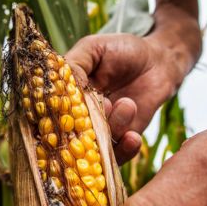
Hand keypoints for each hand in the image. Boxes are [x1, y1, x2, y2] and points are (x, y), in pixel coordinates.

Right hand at [66, 4, 200, 162]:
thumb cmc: (122, 50)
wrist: (159, 61)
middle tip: (104, 105)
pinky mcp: (121, 142)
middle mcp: (77, 118)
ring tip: (127, 103)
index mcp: (63, 96)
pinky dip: (125, 149)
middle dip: (83, 130)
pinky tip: (133, 136)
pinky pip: (118, 157)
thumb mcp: (94, 48)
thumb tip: (60, 88)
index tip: (65, 114)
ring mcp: (98, 132)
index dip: (51, 120)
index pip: (47, 115)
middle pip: (68, 139)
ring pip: (93, 149)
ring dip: (110, 129)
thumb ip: (75, 64)